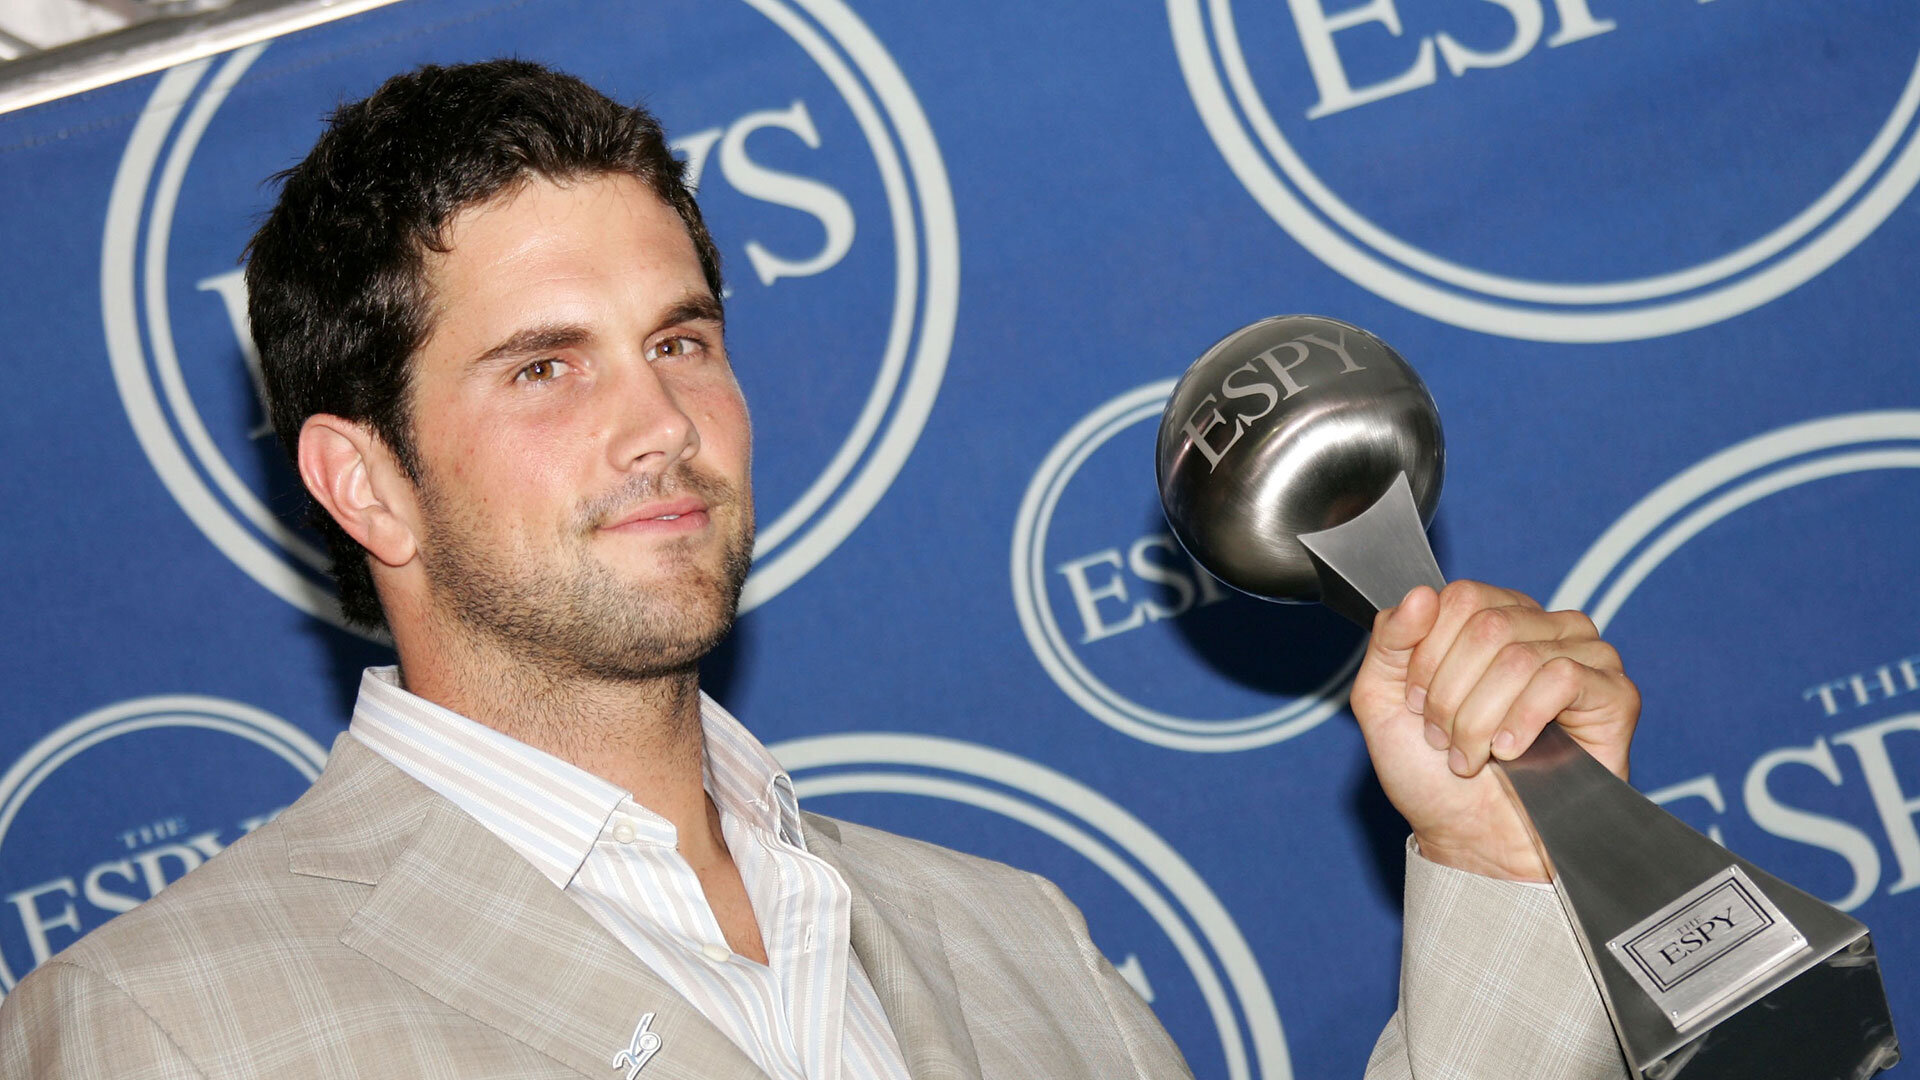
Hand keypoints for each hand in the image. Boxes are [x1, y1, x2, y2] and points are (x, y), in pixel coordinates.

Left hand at [1349, 581, 1638, 881]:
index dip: (1428, 656)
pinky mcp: (1613, 693)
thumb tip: (1421, 593)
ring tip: (1475, 755)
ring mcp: (1583, 656)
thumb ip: (1388, 641)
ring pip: (1518, 654)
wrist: (1474, 841)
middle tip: (1446, 739)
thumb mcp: (1385, 700)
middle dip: (1450, 694)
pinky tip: (1512, 751)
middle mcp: (1541, 627)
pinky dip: (1523, 720)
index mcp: (1492, 618)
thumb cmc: (1434, 775)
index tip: (1419, 706)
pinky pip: (1563, 677)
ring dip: (1480, 718)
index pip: (1459, 598)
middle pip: (1486, 625)